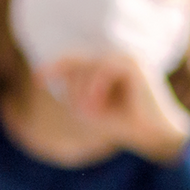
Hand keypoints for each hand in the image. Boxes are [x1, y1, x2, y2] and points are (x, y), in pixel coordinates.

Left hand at [38, 54, 189, 162]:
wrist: (151, 132)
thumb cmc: (120, 121)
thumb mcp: (87, 107)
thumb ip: (71, 90)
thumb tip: (44, 76)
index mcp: (105, 66)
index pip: (74, 59)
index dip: (54, 67)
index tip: (37, 80)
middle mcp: (115, 57)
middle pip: (77, 64)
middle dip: (73, 91)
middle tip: (84, 113)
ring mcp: (125, 58)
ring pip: (88, 66)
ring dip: (82, 92)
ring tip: (90, 112)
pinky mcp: (133, 63)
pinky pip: (103, 67)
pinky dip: (95, 87)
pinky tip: (98, 105)